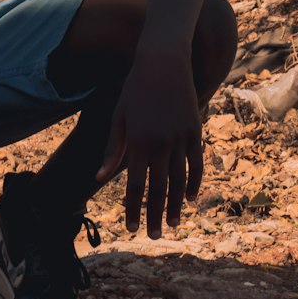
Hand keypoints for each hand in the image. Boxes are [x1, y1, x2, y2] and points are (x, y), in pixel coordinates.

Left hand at [96, 51, 202, 237]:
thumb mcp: (118, 117)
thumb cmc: (134, 90)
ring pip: (180, 181)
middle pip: (159, 189)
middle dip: (155, 215)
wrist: (163, 62)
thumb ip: (112, 150)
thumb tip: (100, 178)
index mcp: (138, 142)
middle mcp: (161, 144)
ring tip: (173, 224)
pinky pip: (196, 165)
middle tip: (153, 236)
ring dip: (175, 206)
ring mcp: (181, 139)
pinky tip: (189, 199)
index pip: (136, 186)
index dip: (134, 209)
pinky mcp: (196, 132)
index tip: (131, 229)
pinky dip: (194, 184)